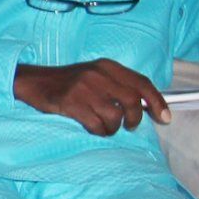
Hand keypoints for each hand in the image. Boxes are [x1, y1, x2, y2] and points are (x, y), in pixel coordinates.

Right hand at [14, 58, 170, 135]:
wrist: (34, 82)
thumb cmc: (68, 83)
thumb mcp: (95, 75)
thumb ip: (118, 85)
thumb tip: (146, 105)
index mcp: (108, 66)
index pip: (142, 83)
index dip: (157, 101)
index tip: (165, 117)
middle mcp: (99, 74)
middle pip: (133, 101)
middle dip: (135, 119)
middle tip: (129, 125)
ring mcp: (85, 88)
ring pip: (115, 116)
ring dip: (114, 128)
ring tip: (104, 127)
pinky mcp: (72, 103)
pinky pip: (97, 125)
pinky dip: (99, 131)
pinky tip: (92, 127)